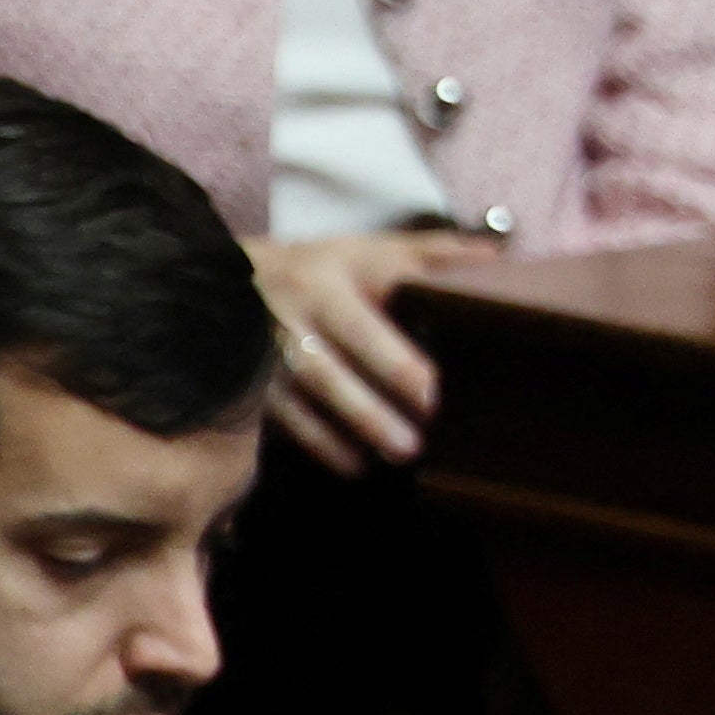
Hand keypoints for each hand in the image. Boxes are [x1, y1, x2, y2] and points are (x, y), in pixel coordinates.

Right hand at [241, 230, 490, 474]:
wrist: (218, 282)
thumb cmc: (316, 271)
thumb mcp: (365, 250)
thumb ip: (430, 253)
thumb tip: (496, 260)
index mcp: (336, 271)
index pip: (379, 297)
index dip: (406, 340)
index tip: (437, 384)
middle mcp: (301, 306)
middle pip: (344, 345)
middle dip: (383, 384)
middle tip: (426, 419)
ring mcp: (269, 344)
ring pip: (314, 384)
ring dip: (356, 420)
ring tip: (399, 452)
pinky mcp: (250, 378)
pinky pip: (284, 413)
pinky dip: (318, 442)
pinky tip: (352, 465)